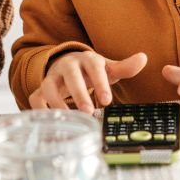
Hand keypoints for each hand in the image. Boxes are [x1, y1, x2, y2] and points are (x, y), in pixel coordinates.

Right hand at [30, 51, 146, 113]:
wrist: (68, 65)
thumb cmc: (91, 70)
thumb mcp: (108, 68)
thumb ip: (125, 67)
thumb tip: (143, 58)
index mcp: (86, 59)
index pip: (94, 66)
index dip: (100, 82)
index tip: (107, 100)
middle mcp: (67, 65)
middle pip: (70, 75)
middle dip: (79, 93)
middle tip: (89, 111)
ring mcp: (52, 76)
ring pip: (48, 85)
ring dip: (58, 101)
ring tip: (71, 117)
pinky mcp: (41, 89)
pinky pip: (36, 97)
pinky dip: (40, 109)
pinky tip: (51, 121)